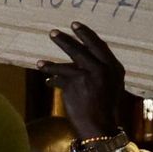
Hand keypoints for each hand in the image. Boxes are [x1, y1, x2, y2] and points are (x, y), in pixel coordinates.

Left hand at [39, 23, 125, 140]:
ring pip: (65, 64)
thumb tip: (83, 58)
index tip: (76, 25)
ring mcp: (87, 76)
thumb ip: (101, 70)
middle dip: (66, 40)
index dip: (86, 34)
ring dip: (50, 64)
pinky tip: (47, 80)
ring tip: (39, 63)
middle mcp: (102, 69)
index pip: (99, 45)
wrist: (100, 126)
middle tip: (52, 32)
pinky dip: (51, 80)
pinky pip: (58, 79)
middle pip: (81, 50)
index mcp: (114, 67)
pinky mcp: (74, 85)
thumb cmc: (106, 107)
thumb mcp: (111, 85)